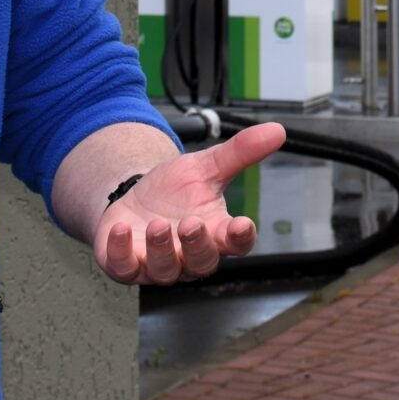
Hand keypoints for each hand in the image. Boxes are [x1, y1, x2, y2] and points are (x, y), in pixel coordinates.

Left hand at [92, 122, 285, 284]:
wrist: (134, 200)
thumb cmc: (175, 191)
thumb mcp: (206, 166)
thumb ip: (240, 152)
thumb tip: (278, 130)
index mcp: (215, 232)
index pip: (236, 243)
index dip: (240, 237)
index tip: (243, 225)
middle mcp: (189, 255)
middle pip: (202, 262)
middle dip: (198, 244)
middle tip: (192, 224)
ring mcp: (157, 263)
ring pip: (166, 269)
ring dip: (162, 249)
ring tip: (158, 224)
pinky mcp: (126, 265)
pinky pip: (125, 268)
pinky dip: (121, 253)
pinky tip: (121, 230)